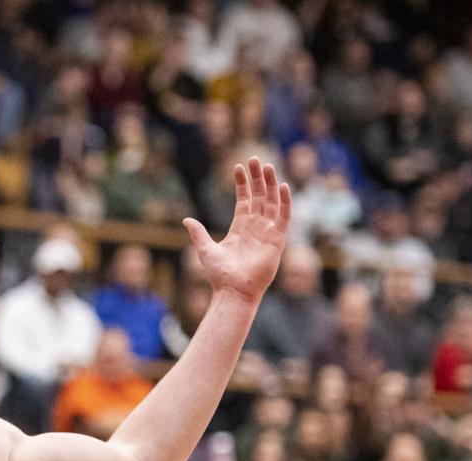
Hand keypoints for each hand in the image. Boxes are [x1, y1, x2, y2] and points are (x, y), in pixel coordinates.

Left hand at [182, 157, 289, 302]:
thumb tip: (186, 220)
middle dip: (258, 178)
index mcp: (240, 228)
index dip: (243, 184)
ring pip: (272, 202)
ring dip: (271, 184)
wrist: (233, 291)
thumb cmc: (220, 275)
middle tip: (255, 159)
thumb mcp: (205, 249)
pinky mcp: (277, 240)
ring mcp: (267, 232)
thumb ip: (198, 233)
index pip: (244, 200)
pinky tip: (283, 186)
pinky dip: (285, 202)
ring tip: (267, 166)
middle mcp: (256, 227)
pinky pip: (284, 217)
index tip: (238, 167)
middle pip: (259, 197)